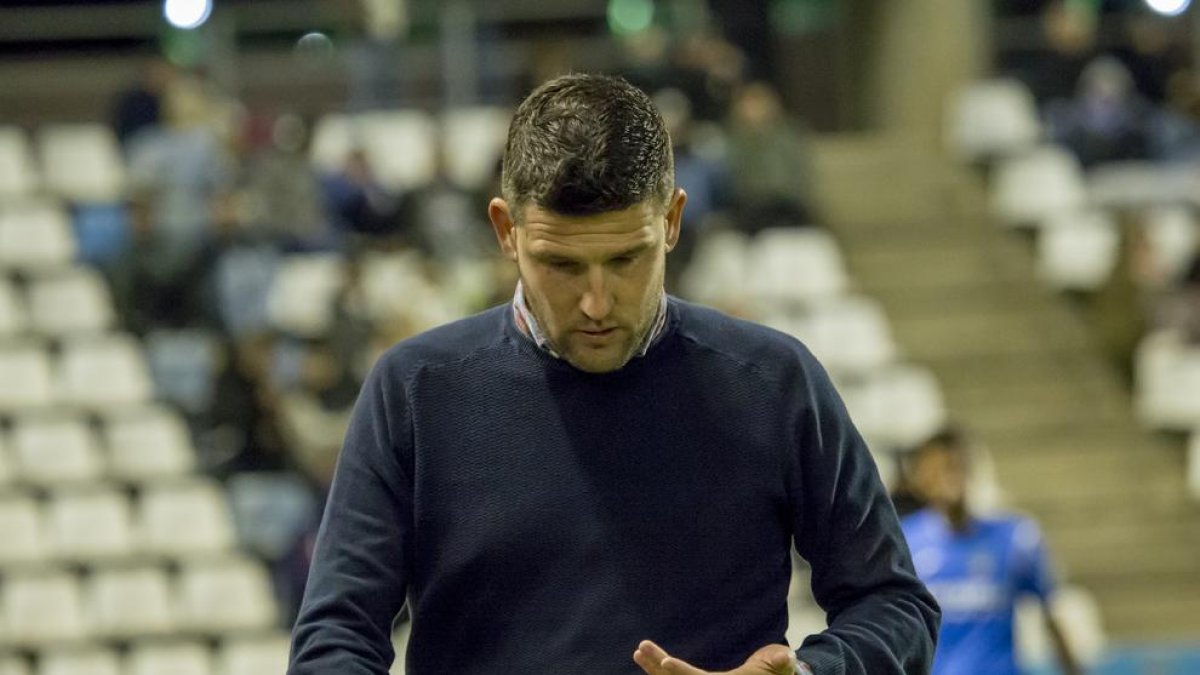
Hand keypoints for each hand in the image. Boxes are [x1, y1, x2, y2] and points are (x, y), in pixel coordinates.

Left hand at [633, 640, 800, 674]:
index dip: (682, 671)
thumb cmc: (775, 673)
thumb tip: (786, 658)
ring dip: (654, 669)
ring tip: (639, 652)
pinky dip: (659, 673)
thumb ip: (779, 662)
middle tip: (641, 648)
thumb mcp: (779, 666)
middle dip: (658, 667)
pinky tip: (647, 662)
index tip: (665, 662)